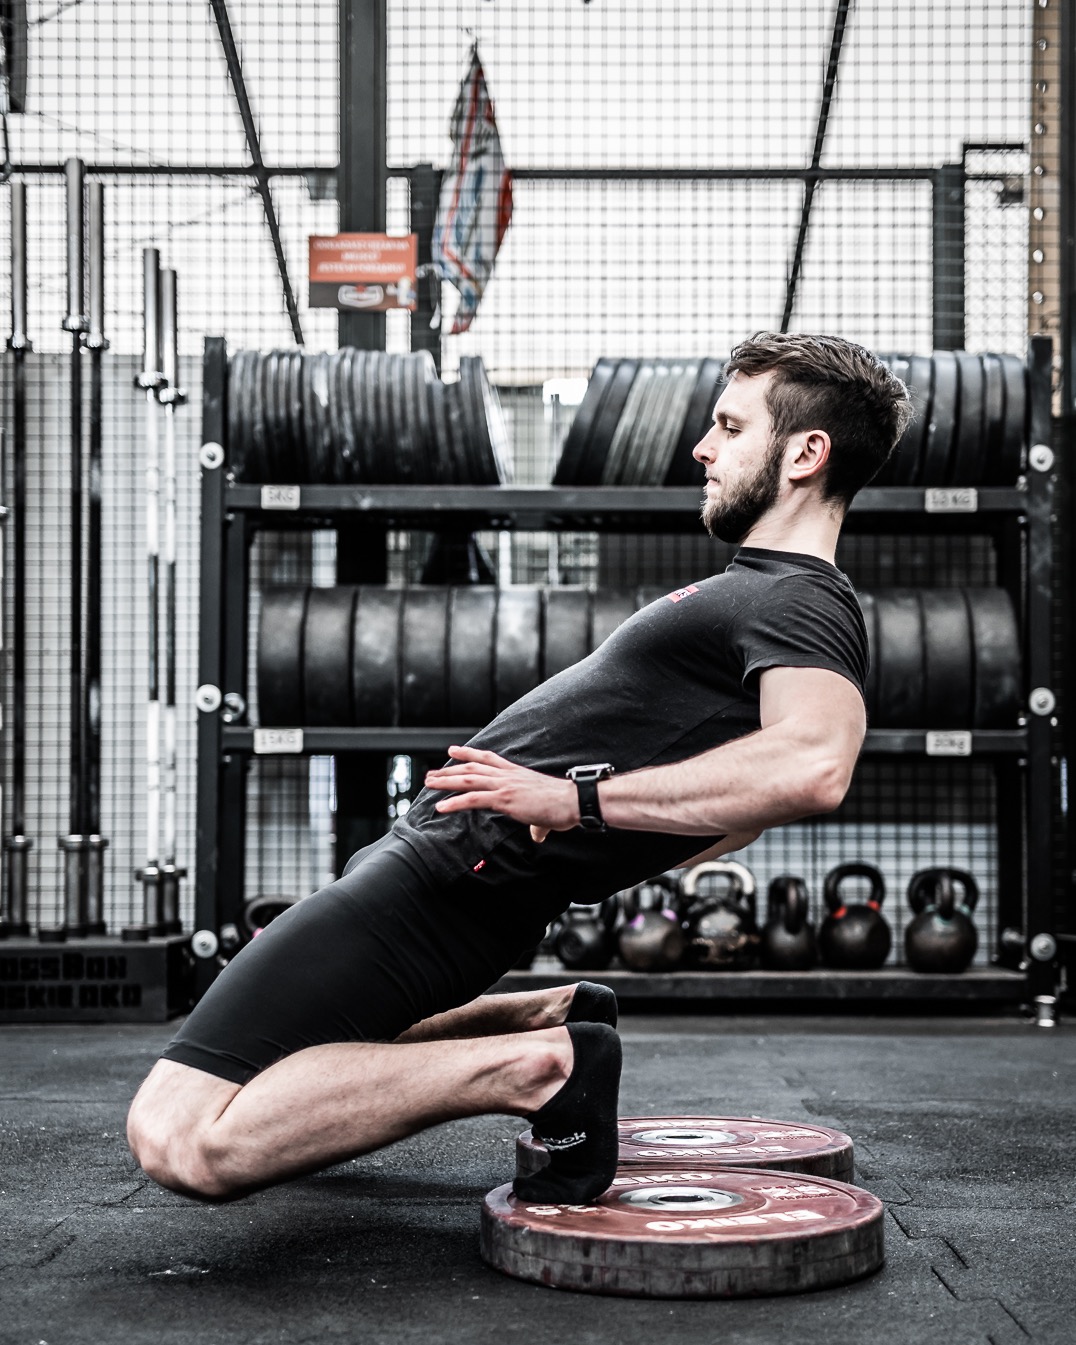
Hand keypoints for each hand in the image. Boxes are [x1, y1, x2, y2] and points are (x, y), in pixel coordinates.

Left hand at [424, 746, 578, 841]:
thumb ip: (537, 823)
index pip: (488, 758)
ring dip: (445, 781)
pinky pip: (473, 800)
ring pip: (467, 780)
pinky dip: (454, 802)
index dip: (469, 753)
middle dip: (449, 769)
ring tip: (428, 784)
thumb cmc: (564, 806)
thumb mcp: (545, 812)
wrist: (573, 801)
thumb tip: (538, 834)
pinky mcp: (504, 799)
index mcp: (516, 773)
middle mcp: (508, 775)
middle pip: (472, 768)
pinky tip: (441, 807)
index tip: (453, 750)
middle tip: (431, 774)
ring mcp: (504, 786)